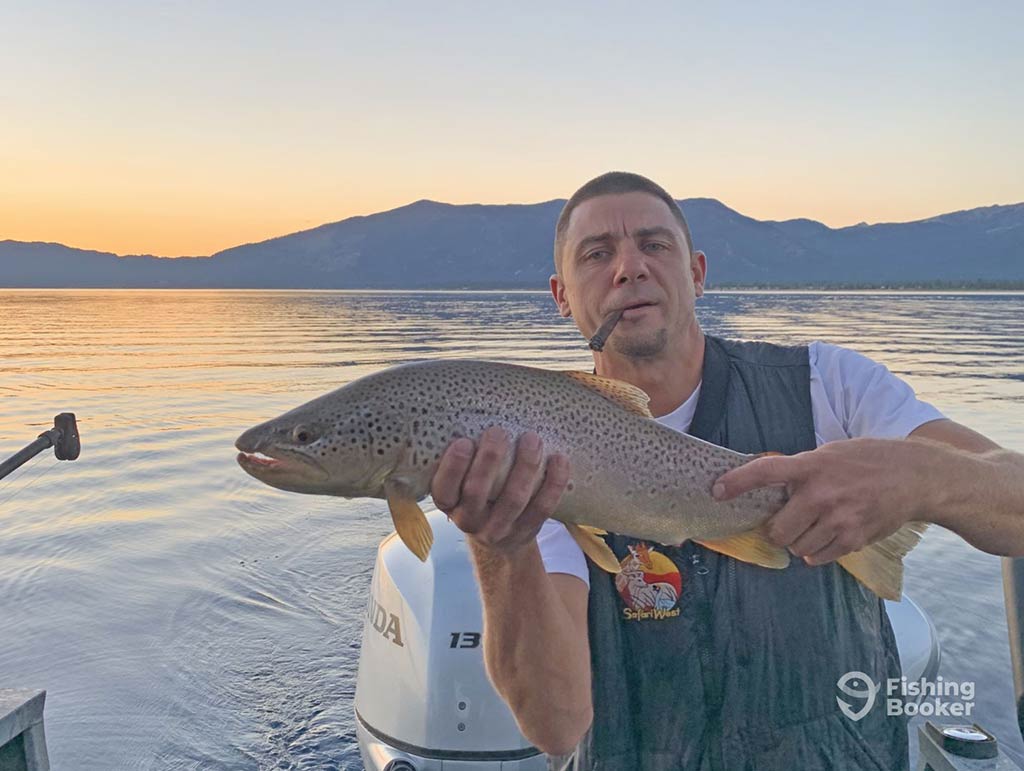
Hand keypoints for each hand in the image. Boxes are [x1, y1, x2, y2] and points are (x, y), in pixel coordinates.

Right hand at [430, 426, 570, 553]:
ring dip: (524, 465)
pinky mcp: (527, 530)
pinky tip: (558, 459)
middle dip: (489, 459)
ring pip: (514, 498)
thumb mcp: (459, 485)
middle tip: (497, 431)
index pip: (443, 489)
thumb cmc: (476, 497)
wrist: (499, 542)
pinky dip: (553, 482)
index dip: (452, 467)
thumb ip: (463, 461)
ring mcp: (500, 529)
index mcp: (449, 505)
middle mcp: (470, 520)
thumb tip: (472, 410)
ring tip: (531, 438)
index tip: (463, 441)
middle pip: (477, 491)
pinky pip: (543, 507)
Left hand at [712, 438, 925, 564]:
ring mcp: (838, 519)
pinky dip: (816, 551)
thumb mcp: (831, 453)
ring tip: (815, 525)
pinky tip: (828, 535)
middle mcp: (822, 494)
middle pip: (777, 529)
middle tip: (788, 520)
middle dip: (778, 528)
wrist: (916, 477)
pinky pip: (816, 557)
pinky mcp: (853, 539)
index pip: (765, 471)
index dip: (737, 482)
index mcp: (812, 466)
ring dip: (798, 540)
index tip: (717, 490)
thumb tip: (770, 484)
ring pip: (796, 546)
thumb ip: (802, 469)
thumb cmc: (868, 461)